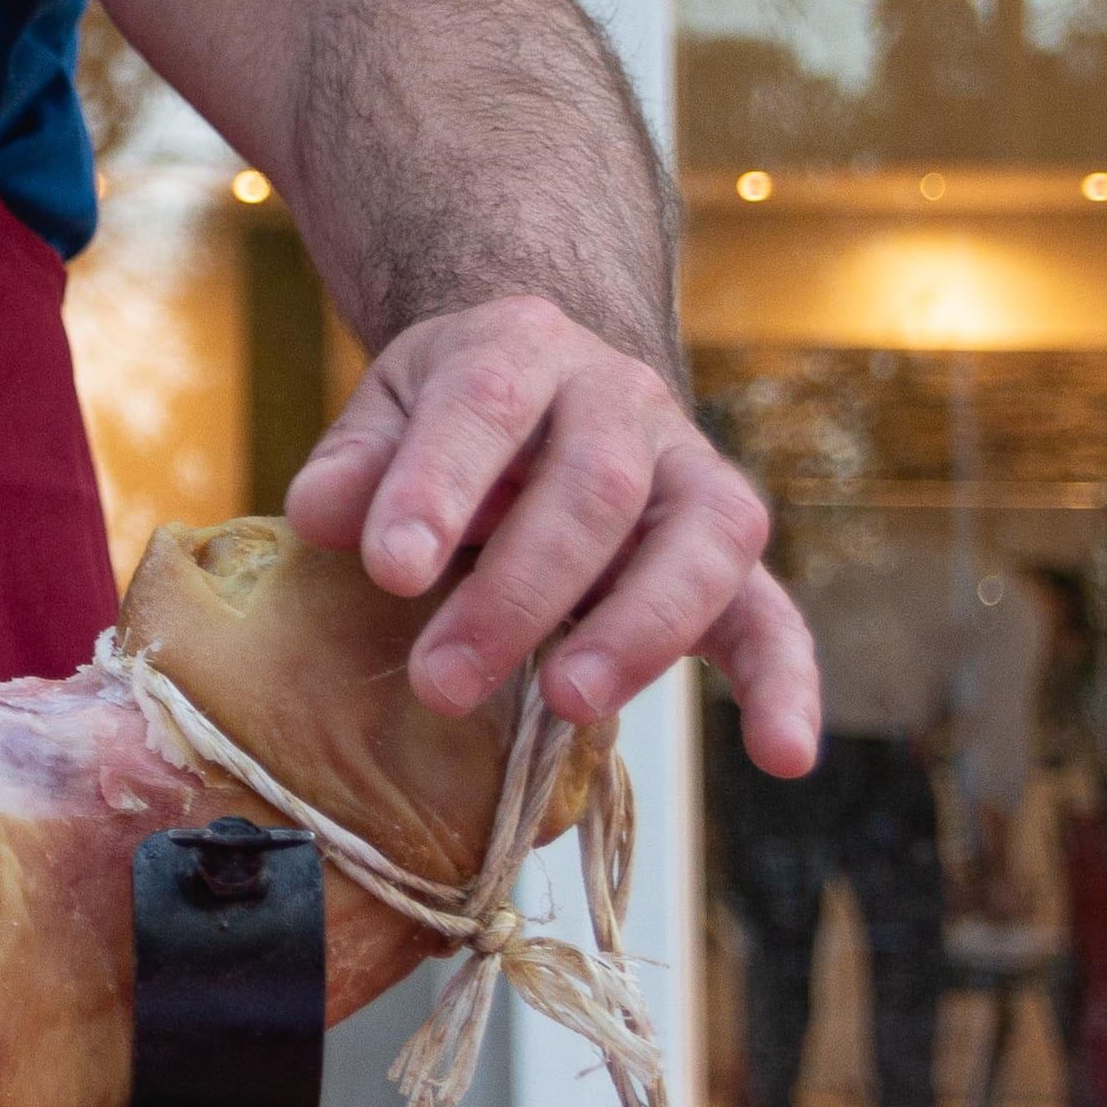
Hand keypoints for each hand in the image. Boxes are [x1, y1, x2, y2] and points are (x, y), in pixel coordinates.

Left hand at [286, 294, 818, 775]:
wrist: (546, 383)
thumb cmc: (455, 417)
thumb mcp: (387, 411)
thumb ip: (355, 461)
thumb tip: (320, 516)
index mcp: (523, 349)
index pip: (486, 405)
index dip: (439, 486)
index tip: (389, 568)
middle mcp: (623, 400)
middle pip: (595, 486)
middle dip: (518, 592)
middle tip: (440, 683)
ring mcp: (690, 473)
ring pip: (702, 541)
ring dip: (638, 631)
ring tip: (568, 705)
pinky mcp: (727, 553)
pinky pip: (775, 614)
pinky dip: (786, 684)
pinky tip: (782, 757)